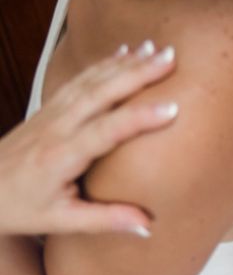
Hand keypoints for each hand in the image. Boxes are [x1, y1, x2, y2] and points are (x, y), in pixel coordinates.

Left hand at [0, 41, 177, 235]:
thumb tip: (148, 224)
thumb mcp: (61, 221)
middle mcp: (57, 127)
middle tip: (170, 58)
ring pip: (92, 80)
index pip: (106, 131)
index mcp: (62, 156)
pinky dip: (105, 63)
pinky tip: (125, 52)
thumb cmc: (19, 207)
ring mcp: (52, 112)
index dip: (140, 118)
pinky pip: (81, 79)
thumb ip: (107, 220)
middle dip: (138, 73)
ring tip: (157, 49)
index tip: (172, 108)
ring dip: (126, 62)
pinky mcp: (50, 107)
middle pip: (101, 92)